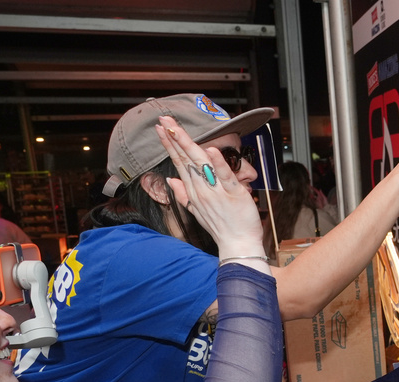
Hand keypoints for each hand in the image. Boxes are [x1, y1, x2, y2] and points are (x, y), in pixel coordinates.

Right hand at [154, 116, 265, 260]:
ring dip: (188, 145)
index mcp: (194, 191)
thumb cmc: (220, 227)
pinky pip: (225, 176)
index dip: (170, 145)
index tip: (161, 129)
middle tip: (163, 120)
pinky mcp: (233, 194)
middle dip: (174, 138)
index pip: (179, 163)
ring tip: (176, 129)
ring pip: (201, 164)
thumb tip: (171, 179)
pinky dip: (218, 164)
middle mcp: (202, 190)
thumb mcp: (197, 210)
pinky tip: (211, 150)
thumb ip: (184, 194)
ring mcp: (216, 192)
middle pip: (186, 159)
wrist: (237, 244)